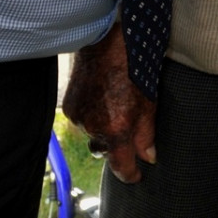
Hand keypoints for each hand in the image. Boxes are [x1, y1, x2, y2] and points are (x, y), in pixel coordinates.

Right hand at [61, 21, 157, 183]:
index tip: (137, 176)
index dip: (130, 174)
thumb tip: (148, 157)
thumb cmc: (134, 67)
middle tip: (130, 130)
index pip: (121, 166)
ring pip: (93, 134)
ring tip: (116, 106)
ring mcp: (78, 118)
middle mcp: (92, 128)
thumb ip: (147, 134)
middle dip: (118, 146)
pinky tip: (102, 98)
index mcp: (116, 129)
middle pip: (106, 150)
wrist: (105, 42)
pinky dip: (93, 115)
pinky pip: (82, 120)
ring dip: (104, 128)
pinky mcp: (68, 106)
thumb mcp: (150, 102)